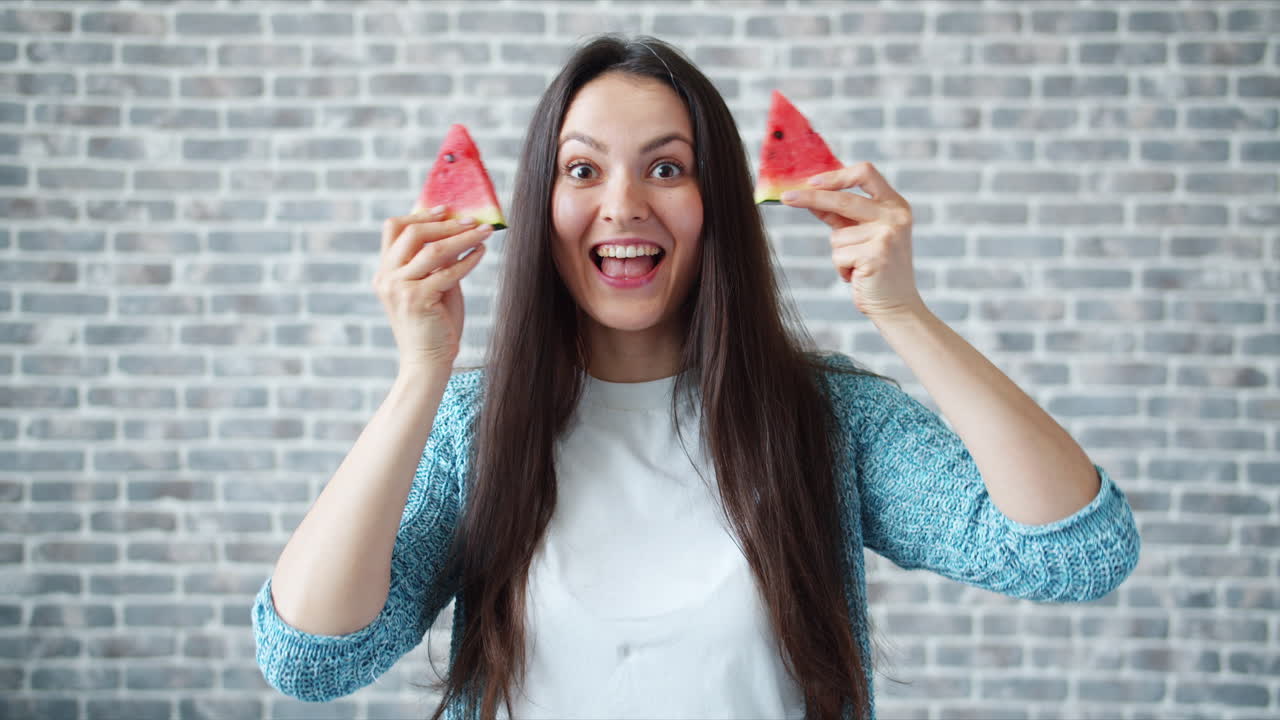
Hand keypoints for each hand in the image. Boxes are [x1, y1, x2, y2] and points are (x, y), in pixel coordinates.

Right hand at [372, 205, 491, 373]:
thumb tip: (458, 232)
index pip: (394, 229)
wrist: (427, 362)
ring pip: (433, 250)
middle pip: (412, 233)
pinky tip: (481, 253)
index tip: (445, 209)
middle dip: (446, 224)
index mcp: (385, 272)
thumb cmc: (433, 325)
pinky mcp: (417, 300)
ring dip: (462, 237)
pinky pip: (448, 272)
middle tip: (472, 220)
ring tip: (484, 232)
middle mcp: (387, 277)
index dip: (420, 215)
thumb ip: (437, 263)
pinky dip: (468, 260)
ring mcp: (399, 288)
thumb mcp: (432, 286)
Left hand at [781, 162, 924, 320]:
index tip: (812, 180)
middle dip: (811, 198)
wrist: (896, 305)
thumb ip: (841, 215)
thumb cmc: (876, 270)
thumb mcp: (862, 235)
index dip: (837, 175)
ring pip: (836, 235)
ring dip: (839, 254)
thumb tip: (811, 195)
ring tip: (858, 266)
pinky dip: (841, 268)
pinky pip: (838, 255)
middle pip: (843, 198)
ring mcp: (887, 234)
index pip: (866, 173)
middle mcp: (895, 216)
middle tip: (786, 198)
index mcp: (895, 205)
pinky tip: (858, 276)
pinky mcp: (876, 254)